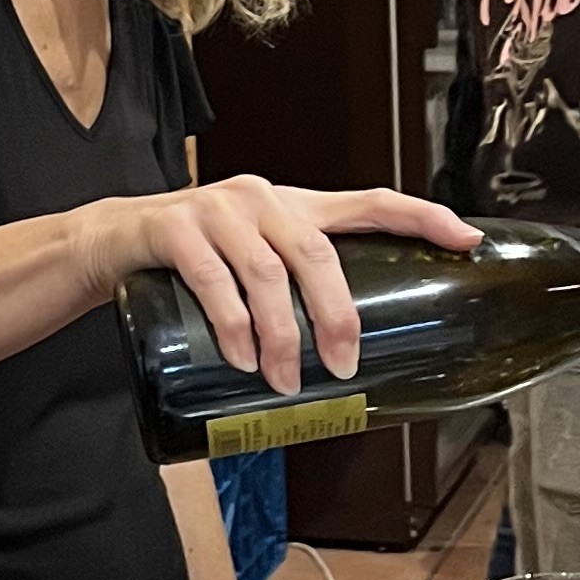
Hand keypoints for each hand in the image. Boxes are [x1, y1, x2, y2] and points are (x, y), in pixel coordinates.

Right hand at [80, 178, 477, 386]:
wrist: (112, 241)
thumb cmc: (196, 261)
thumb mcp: (252, 262)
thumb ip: (295, 290)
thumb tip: (353, 369)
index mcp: (295, 206)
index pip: (371, 201)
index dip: (423, 217)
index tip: (467, 241)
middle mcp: (263, 198)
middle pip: (318, 253)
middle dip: (337, 315)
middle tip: (343, 366)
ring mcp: (217, 210)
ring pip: (267, 274)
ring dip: (282, 335)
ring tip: (285, 380)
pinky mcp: (175, 228)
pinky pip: (213, 279)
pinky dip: (232, 323)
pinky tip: (243, 358)